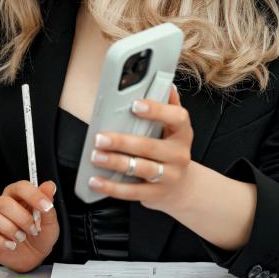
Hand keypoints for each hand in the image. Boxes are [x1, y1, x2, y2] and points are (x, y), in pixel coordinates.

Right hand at [0, 180, 58, 272]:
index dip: (33, 195)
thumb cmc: (40, 235)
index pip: (21, 187)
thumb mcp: (49, 222)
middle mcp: (2, 204)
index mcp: (18, 196)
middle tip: (33, 230)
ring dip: (9, 229)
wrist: (34, 257)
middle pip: (3, 202)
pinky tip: (11, 246)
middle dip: (22, 218)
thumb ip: (48, 205)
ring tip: (21, 238)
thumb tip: (50, 186)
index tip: (46, 207)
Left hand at [88, 85, 193, 211]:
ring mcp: (169, 176)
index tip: (135, 105)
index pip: (177, 118)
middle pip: (150, 147)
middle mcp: (179, 155)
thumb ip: (168, 106)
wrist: (182, 187)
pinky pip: (132, 192)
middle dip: (122, 142)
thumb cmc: (171, 151)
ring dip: (116, 163)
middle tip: (100, 138)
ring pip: (141, 169)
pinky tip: (96, 181)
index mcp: (183, 133)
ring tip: (96, 156)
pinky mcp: (157, 194)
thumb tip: (167, 83)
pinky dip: (112, 187)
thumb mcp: (174, 130)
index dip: (157, 110)